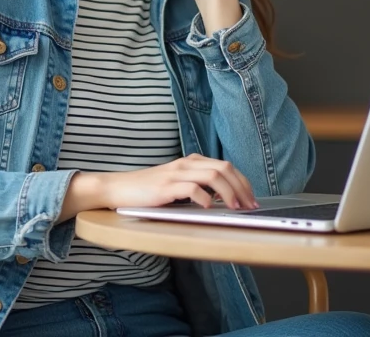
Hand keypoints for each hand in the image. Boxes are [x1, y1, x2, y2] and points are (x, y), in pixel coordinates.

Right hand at [59, 154, 258, 222]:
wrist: (118, 187)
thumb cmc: (148, 190)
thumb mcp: (176, 183)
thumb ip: (197, 185)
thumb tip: (222, 199)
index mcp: (191, 161)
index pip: (226, 166)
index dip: (242, 182)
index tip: (251, 198)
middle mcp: (186, 164)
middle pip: (224, 169)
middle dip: (242, 188)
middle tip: (250, 206)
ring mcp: (176, 174)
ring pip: (213, 176)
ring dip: (229, 194)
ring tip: (235, 208)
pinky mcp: (166, 186)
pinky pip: (192, 189)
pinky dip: (205, 199)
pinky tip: (209, 208)